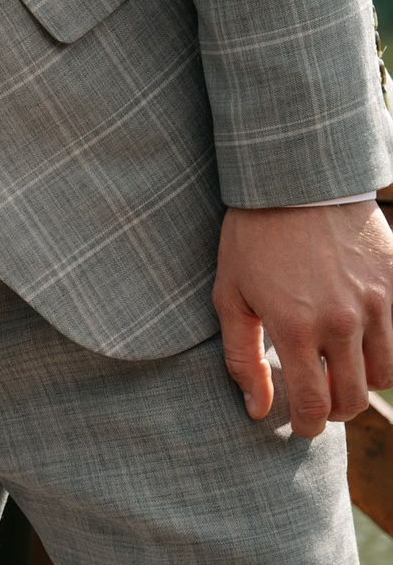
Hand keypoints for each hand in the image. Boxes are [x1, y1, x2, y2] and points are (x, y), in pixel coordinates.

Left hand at [213, 200, 392, 435]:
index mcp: (296, 326)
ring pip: (385, 373)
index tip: (302, 426)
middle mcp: (342, 321)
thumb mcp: (230, 294)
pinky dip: (383, 348)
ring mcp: (376, 303)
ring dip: (363, 381)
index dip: (308, 425)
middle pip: (355, 397)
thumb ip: (242, 356)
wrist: (294, 181)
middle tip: (319, 400)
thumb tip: (257, 408)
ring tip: (339, 369)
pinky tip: (357, 338)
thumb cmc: (252, 238)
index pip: (313, 403)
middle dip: (336, 409)